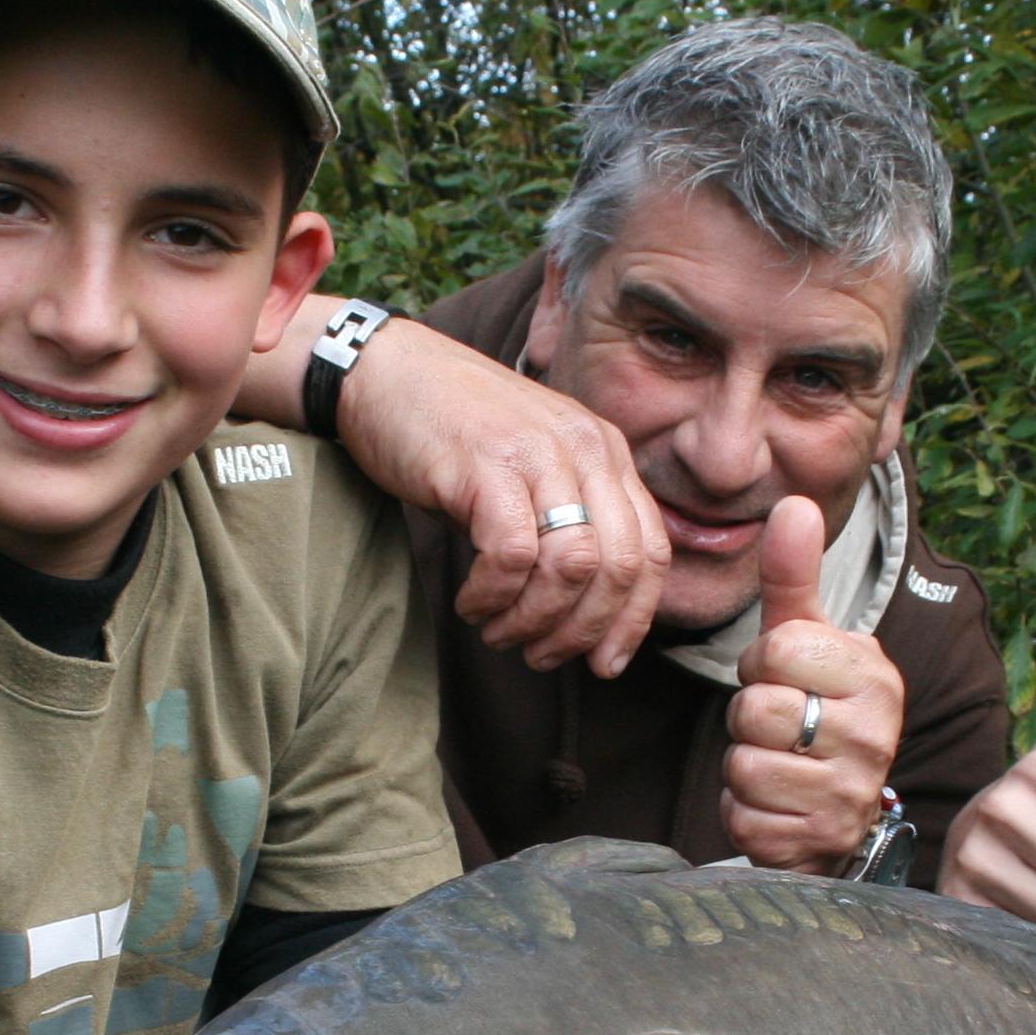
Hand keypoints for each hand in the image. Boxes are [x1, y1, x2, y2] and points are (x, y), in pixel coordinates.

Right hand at [329, 318, 665, 676]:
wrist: (384, 372)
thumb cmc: (452, 434)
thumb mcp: (530, 473)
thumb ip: (566, 526)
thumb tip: (583, 615)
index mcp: (605, 451)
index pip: (652, 550)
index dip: (633, 619)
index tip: (604, 663)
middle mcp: (584, 448)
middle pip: (618, 566)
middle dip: (583, 630)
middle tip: (540, 656)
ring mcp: (538, 452)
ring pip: (572, 566)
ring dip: (535, 618)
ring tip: (498, 630)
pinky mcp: (487, 463)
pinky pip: (512, 554)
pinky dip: (493, 595)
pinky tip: (470, 601)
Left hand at [722, 497, 904, 871]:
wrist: (839, 814)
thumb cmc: (816, 712)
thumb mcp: (805, 642)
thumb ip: (793, 578)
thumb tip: (794, 503)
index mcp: (876, 676)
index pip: (778, 648)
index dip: (761, 664)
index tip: (785, 680)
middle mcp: (876, 735)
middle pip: (756, 707)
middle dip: (748, 718)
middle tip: (778, 728)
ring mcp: (852, 795)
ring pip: (745, 764)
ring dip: (743, 767)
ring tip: (777, 765)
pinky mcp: (819, 843)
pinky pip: (744, 816)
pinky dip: (744, 812)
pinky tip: (775, 806)